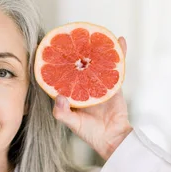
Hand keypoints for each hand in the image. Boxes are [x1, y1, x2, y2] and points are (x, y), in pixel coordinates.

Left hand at [52, 37, 132, 160]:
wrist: (113, 139)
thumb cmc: (90, 133)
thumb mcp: (72, 124)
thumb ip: (62, 113)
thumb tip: (59, 96)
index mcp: (70, 93)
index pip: (60, 74)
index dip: (56, 62)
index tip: (51, 47)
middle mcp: (83, 85)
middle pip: (79, 64)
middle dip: (77, 50)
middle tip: (73, 34)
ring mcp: (98, 82)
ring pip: (97, 62)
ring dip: (98, 48)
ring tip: (96, 33)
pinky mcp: (114, 84)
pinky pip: (116, 66)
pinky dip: (119, 54)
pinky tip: (119, 41)